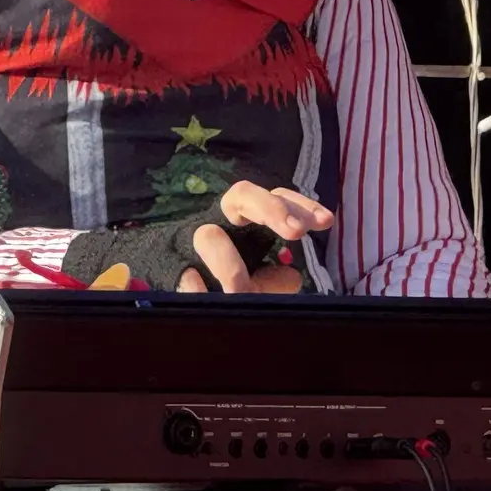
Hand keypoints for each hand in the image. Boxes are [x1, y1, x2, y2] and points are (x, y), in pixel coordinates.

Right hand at [175, 181, 335, 293]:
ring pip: (210, 238)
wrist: (164, 274)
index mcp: (246, 217)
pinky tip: (207, 297)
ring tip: (241, 291)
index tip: (326, 221)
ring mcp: (192, 240)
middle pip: (243, 194)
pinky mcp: (170, 265)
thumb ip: (277, 279)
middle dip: (272, 209)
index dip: (301, 205)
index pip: (276, 197)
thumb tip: (290, 276)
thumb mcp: (258, 277)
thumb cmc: (224, 274)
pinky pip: (185, 275)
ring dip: (231, 267)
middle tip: (297, 232)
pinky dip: (198, 289)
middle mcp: (220, 220)